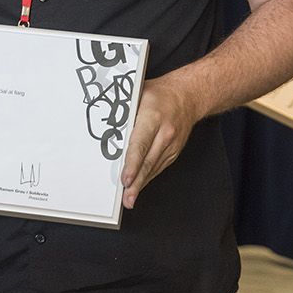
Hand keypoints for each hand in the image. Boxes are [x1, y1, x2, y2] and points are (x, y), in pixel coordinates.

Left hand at [119, 74, 201, 208]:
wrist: (189, 95)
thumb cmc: (160, 94)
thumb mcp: (138, 94)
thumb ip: (123, 111)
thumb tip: (104, 124)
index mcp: (153, 116)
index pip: (140, 144)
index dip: (132, 164)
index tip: (125, 178)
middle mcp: (164, 133)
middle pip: (148, 161)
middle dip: (136, 182)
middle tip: (127, 198)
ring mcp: (172, 144)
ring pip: (154, 168)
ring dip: (141, 184)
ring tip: (130, 198)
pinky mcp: (174, 151)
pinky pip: (159, 167)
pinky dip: (148, 177)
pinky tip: (139, 185)